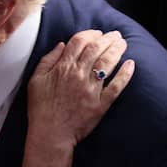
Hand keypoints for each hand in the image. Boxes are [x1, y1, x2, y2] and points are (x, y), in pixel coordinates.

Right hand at [28, 30, 134, 150]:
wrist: (50, 133)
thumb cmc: (40, 108)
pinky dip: (125, 74)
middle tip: (115, 35)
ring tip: (123, 43)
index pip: (79, 42)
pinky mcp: (101, 104)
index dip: (90, 34)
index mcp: (63, 68)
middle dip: (107, 38)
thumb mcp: (35, 80)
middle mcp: (79, 75)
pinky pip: (116, 86)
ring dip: (117, 50)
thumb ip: (48, 60)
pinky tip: (131, 64)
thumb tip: (61, 45)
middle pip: (97, 49)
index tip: (97, 33)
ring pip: (108, 63)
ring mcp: (91, 89)